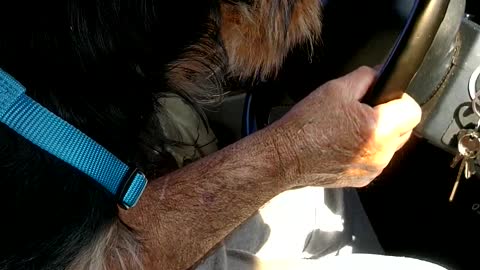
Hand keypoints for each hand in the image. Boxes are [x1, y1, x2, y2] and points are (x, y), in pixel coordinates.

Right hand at [267, 66, 420, 187]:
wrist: (285, 156)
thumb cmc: (305, 127)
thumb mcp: (335, 89)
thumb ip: (365, 77)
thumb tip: (379, 73)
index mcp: (378, 129)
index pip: (412, 110)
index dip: (399, 99)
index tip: (386, 97)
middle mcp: (380, 154)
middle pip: (403, 129)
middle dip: (389, 117)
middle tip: (362, 110)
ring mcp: (371, 169)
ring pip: (389, 146)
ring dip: (377, 135)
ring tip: (348, 128)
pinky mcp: (361, 179)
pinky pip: (374, 160)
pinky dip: (365, 151)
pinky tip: (343, 143)